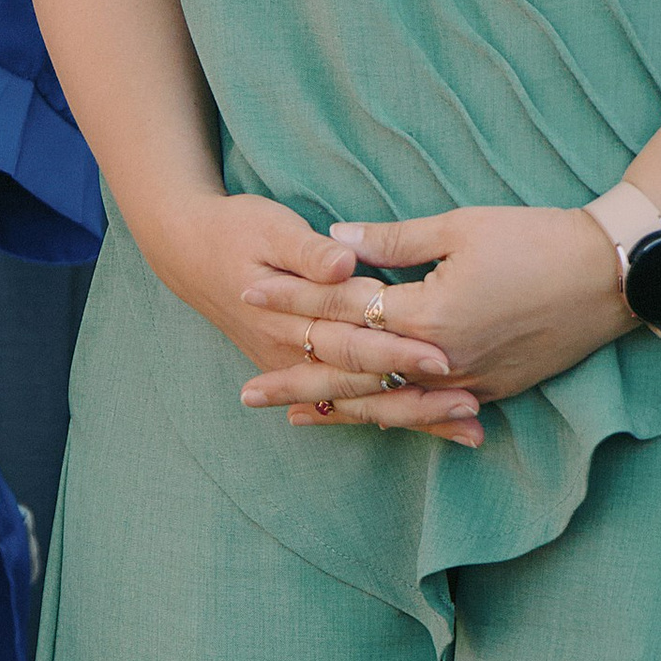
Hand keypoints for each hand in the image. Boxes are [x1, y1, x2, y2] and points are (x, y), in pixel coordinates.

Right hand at [145, 193, 484, 446]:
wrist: (190, 252)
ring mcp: (297, 368)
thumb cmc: (235, 232)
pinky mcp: (306, 370)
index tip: (442, 357)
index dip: (396, 349)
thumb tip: (341, 265)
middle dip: (418, 398)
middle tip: (470, 406)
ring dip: (418, 418)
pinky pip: (354, 404)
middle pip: (364, 384)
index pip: (351, 340)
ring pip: (364, 403)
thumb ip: (309, 251)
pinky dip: (397, 415)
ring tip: (470, 431)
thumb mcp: (269, 228)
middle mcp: (293, 353)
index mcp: (290, 319)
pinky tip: (439, 427)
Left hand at [239, 205, 630, 427]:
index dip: (290, 299)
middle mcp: (438, 362)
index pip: (340, 310)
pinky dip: (390, 418)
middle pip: (349, 374)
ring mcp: (464, 385)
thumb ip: (392, 240)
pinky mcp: (489, 392)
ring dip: (334, 412)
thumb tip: (333, 241)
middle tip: (245, 393)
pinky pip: (425, 414)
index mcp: (426, 316)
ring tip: (291, 418)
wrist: (613, 276)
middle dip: (294, 380)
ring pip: (384, 405)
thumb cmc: (539, 239)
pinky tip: (364, 421)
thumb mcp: (462, 227)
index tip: (247, 292)